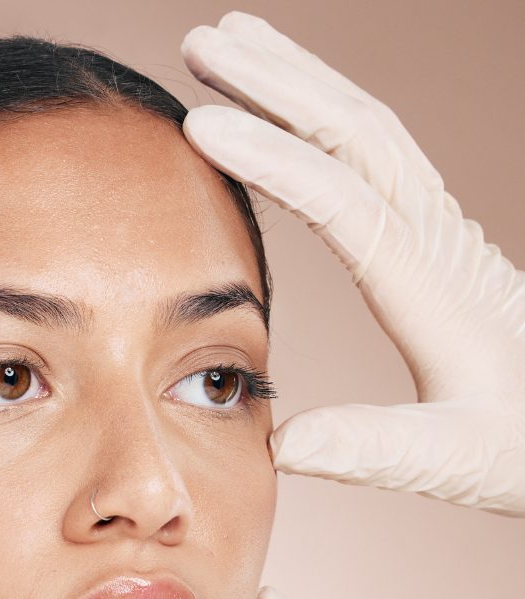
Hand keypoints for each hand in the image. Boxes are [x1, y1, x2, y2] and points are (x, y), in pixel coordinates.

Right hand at [180, 13, 524, 516]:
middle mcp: (438, 238)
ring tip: (229, 46)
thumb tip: (282, 442)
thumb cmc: (520, 443)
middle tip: (202, 45)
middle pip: (356, 133)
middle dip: (276, 81)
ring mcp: (438, 228)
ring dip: (297, 80)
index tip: (201, 126)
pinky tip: (289, 111)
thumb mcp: (450, 457)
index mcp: (433, 286)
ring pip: (367, 128)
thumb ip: (368, 448)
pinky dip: (323, 114)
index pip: (345, 199)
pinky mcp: (432, 234)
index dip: (271, 159)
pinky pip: (375, 151)